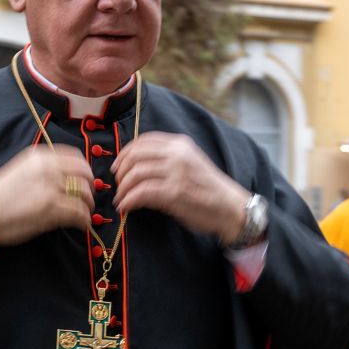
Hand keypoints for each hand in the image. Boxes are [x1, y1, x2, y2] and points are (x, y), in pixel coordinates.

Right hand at [0, 146, 93, 255]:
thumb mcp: (22, 170)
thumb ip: (44, 170)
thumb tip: (66, 179)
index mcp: (41, 157)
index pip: (76, 158)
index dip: (85, 171)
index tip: (85, 181)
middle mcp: (48, 168)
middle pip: (85, 175)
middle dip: (90, 189)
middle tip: (87, 200)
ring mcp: (50, 188)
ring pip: (84, 195)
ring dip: (88, 206)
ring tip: (84, 214)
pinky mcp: (51, 208)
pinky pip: (79, 213)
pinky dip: (84, 221)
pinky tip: (80, 225)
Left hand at [111, 132, 250, 244]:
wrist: (230, 207)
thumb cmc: (208, 188)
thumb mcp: (189, 163)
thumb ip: (167, 159)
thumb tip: (136, 166)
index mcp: (179, 144)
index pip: (143, 141)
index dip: (125, 153)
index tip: (117, 166)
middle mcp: (177, 155)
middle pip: (135, 156)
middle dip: (120, 172)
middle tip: (118, 185)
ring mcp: (176, 173)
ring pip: (135, 174)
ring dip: (123, 189)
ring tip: (121, 199)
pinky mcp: (174, 193)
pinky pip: (141, 193)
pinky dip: (129, 200)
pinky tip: (126, 207)